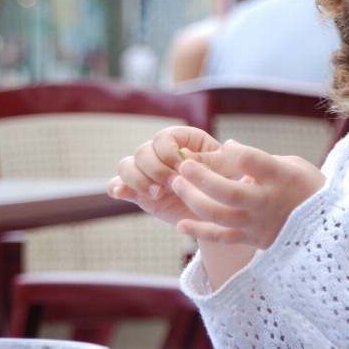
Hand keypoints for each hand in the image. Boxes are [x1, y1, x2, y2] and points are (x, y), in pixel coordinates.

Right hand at [108, 126, 223, 226]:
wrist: (223, 210)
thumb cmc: (230, 181)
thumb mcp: (228, 168)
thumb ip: (211, 160)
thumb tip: (186, 155)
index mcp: (184, 139)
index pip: (163, 138)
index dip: (169, 153)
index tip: (183, 169)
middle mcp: (162, 152)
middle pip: (143, 151)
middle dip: (156, 169)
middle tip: (173, 185)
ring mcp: (149, 171)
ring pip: (127, 165)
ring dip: (138, 179)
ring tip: (158, 194)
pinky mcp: (140, 191)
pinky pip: (118, 184)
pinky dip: (117, 187)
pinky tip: (123, 193)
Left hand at [169, 140, 325, 248]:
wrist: (327, 227)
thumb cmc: (308, 188)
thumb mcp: (295, 165)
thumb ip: (263, 160)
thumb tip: (231, 153)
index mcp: (281, 177)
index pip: (249, 160)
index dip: (233, 149)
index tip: (228, 146)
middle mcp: (267, 202)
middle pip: (227, 191)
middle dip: (200, 177)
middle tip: (183, 165)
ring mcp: (258, 223)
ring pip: (218, 215)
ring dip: (193, 199)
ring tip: (177, 184)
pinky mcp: (252, 240)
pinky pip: (221, 239)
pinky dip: (199, 232)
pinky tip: (181, 224)